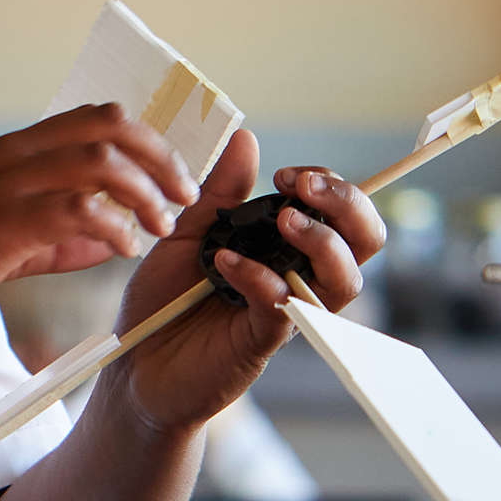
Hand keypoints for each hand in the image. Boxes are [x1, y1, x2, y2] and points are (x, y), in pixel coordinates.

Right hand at [0, 104, 197, 320]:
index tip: (172, 170)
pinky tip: (124, 248)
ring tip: (161, 226)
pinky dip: (113, 226)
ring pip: (101, 159)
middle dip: (161, 156)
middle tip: (183, 194)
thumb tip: (112, 241)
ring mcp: (7, 184)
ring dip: (146, 190)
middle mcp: (14, 155)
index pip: (93, 117)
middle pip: (110, 125)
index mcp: (13, 150)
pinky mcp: (1, 221)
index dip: (145, 137)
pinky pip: (75, 209)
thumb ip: (59, 238)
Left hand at [107, 137, 387, 429]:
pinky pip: (283, 308)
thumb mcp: (187, 233)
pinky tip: (225, 262)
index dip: (331, 186)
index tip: (287, 174)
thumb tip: (247, 138)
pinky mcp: (262, 341)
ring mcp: (287, 313)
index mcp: (289, 250)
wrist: (135, 362)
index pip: (343, 215)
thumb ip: (219, 192)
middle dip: (348, 206)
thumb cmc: (165, 299)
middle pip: (365, 243)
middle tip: (302, 187)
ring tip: (283, 220)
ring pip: (345, 281)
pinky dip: (260, 277)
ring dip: (321, 242)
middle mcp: (300, 280)